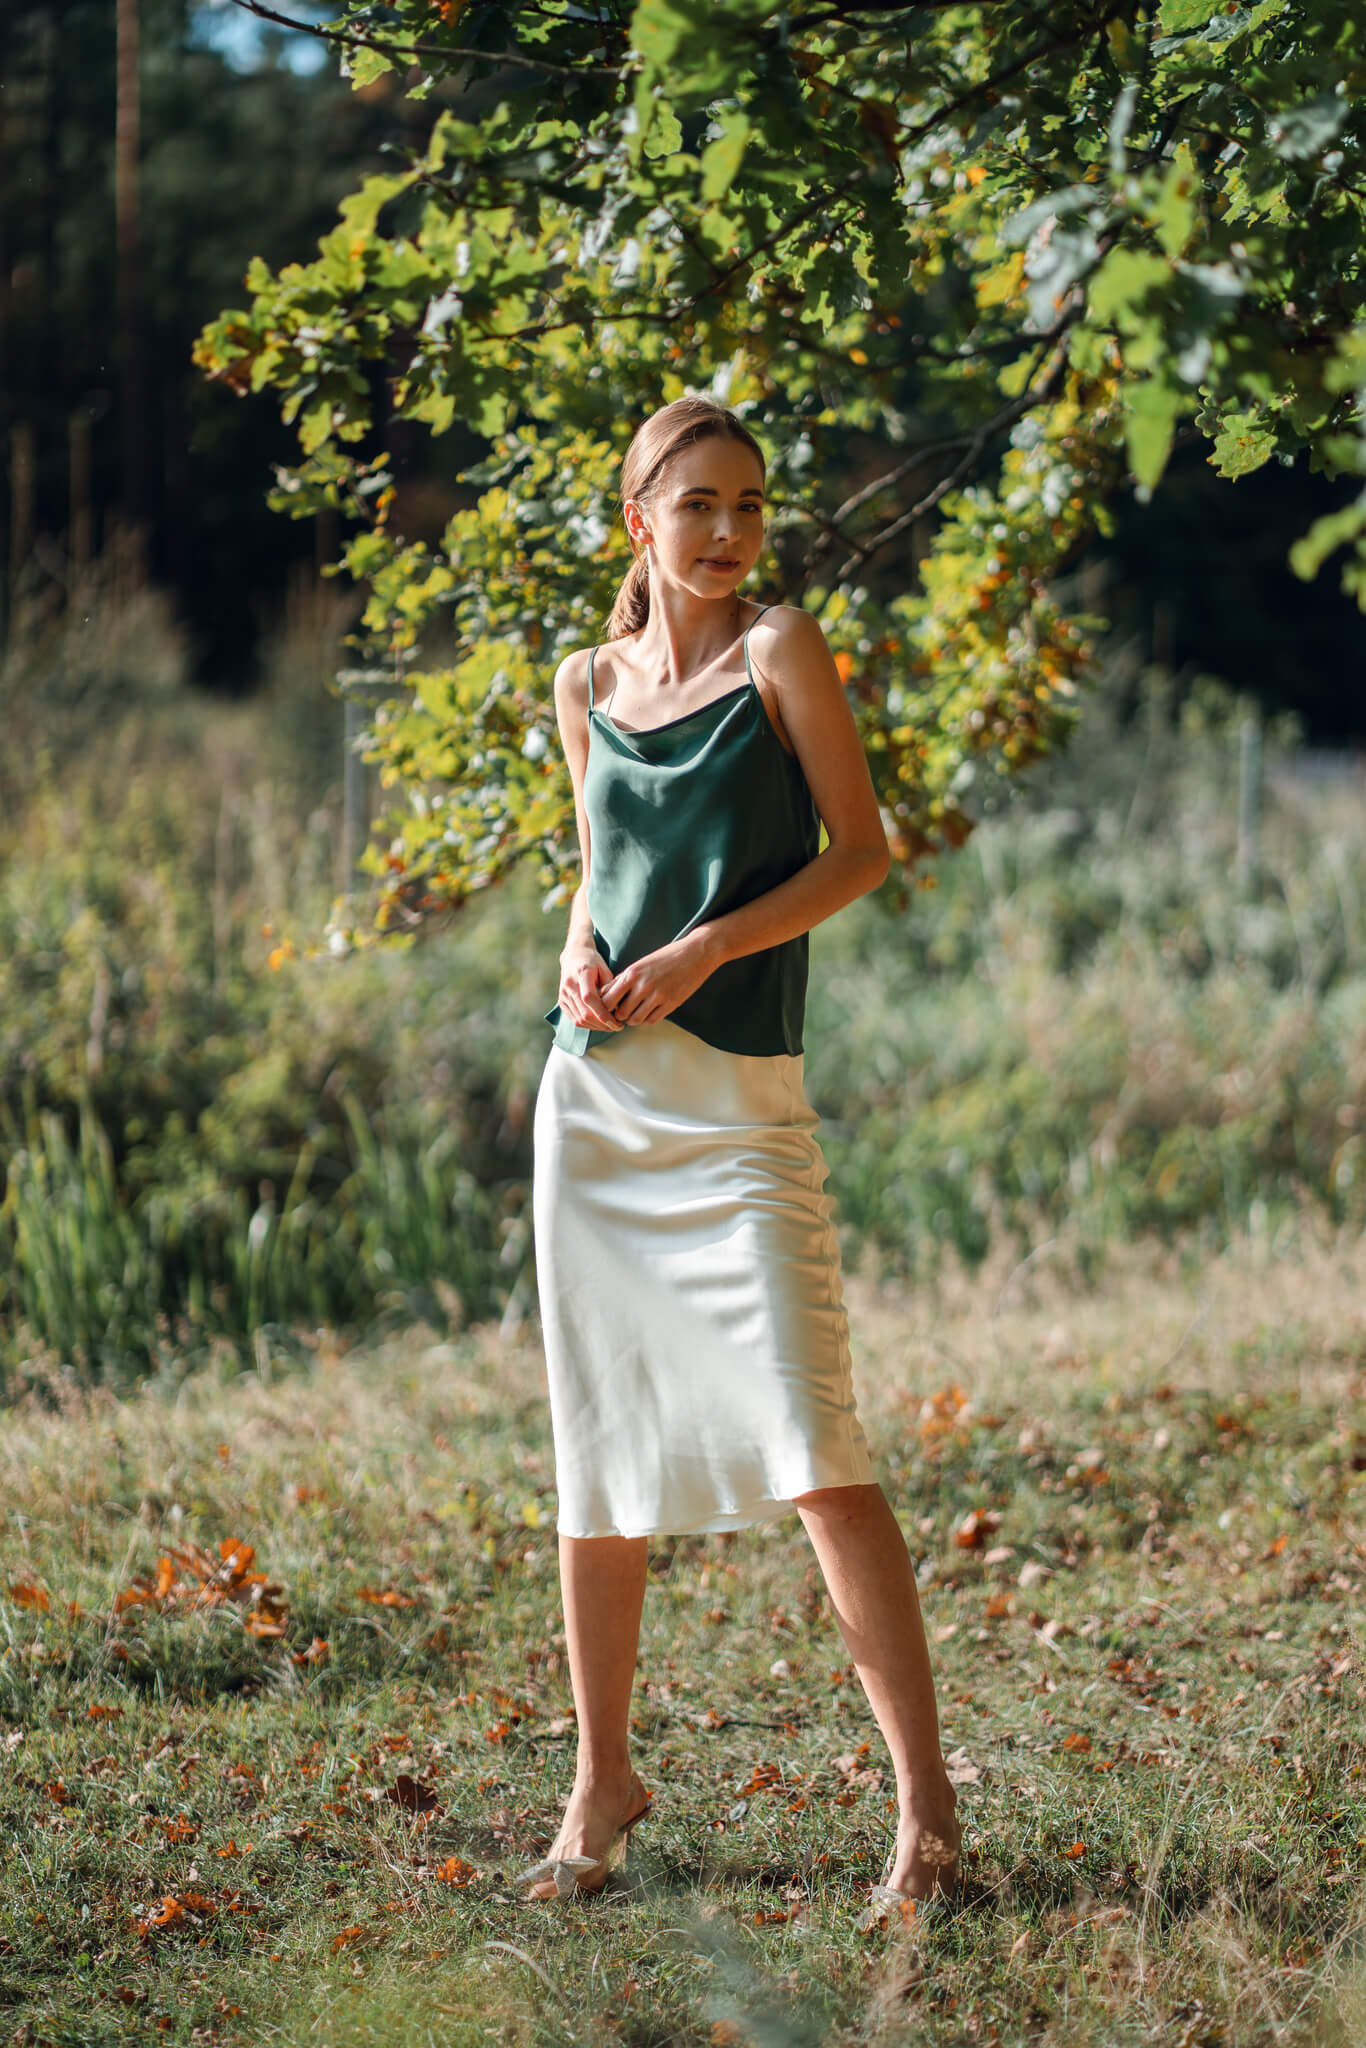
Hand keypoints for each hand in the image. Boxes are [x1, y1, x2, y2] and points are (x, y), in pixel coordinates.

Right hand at [557, 946, 622, 1030]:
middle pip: (585, 1013)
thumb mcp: (605, 969)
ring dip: (596, 1027)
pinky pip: (574, 1019)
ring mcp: (563, 995)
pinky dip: (588, 1025)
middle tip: (617, 1027)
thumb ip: (610, 987)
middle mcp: (569, 985)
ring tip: (609, 1026)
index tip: (618, 1023)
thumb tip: (616, 1009)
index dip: (604, 1015)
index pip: (590, 999)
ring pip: (579, 1020)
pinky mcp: (562, 1002)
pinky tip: (599, 1023)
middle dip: (603, 1025)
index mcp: (581, 973)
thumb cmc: (593, 962)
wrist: (574, 956)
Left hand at [600, 930, 721, 1026]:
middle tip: (623, 1012)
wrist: (695, 953)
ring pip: (635, 1019)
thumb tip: (606, 993)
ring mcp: (657, 996)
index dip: (606, 1006)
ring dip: (633, 1019)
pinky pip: (652, 1020)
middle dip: (620, 1015)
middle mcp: (643, 985)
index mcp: (632, 973)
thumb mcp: (641, 964)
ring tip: (636, 1013)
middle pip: (620, 1013)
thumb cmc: (667, 957)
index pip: (608, 999)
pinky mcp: (671, 1003)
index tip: (610, 1006)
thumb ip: (624, 979)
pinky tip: (648, 1013)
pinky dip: (647, 1020)